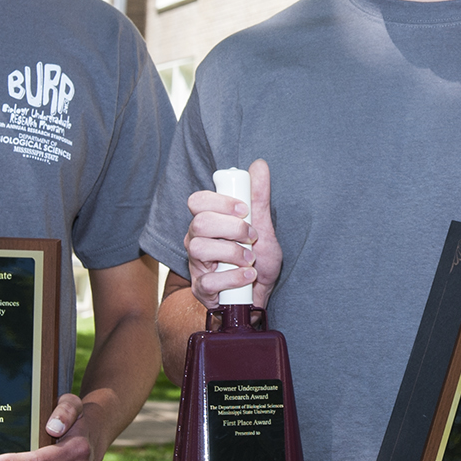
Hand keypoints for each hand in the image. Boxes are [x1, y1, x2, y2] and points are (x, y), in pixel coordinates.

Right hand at [184, 158, 281, 310]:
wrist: (259, 296)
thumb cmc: (257, 260)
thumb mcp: (263, 227)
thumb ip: (259, 198)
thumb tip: (259, 164)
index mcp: (208, 222)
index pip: (197, 201)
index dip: (219, 202)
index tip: (244, 209)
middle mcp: (197, 240)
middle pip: (199, 223)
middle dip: (231, 228)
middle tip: (252, 236)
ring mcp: (197, 265)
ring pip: (199, 249)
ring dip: (232, 253)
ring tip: (250, 259)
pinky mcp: (201, 289)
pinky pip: (208, 281)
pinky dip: (234, 277)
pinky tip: (248, 276)